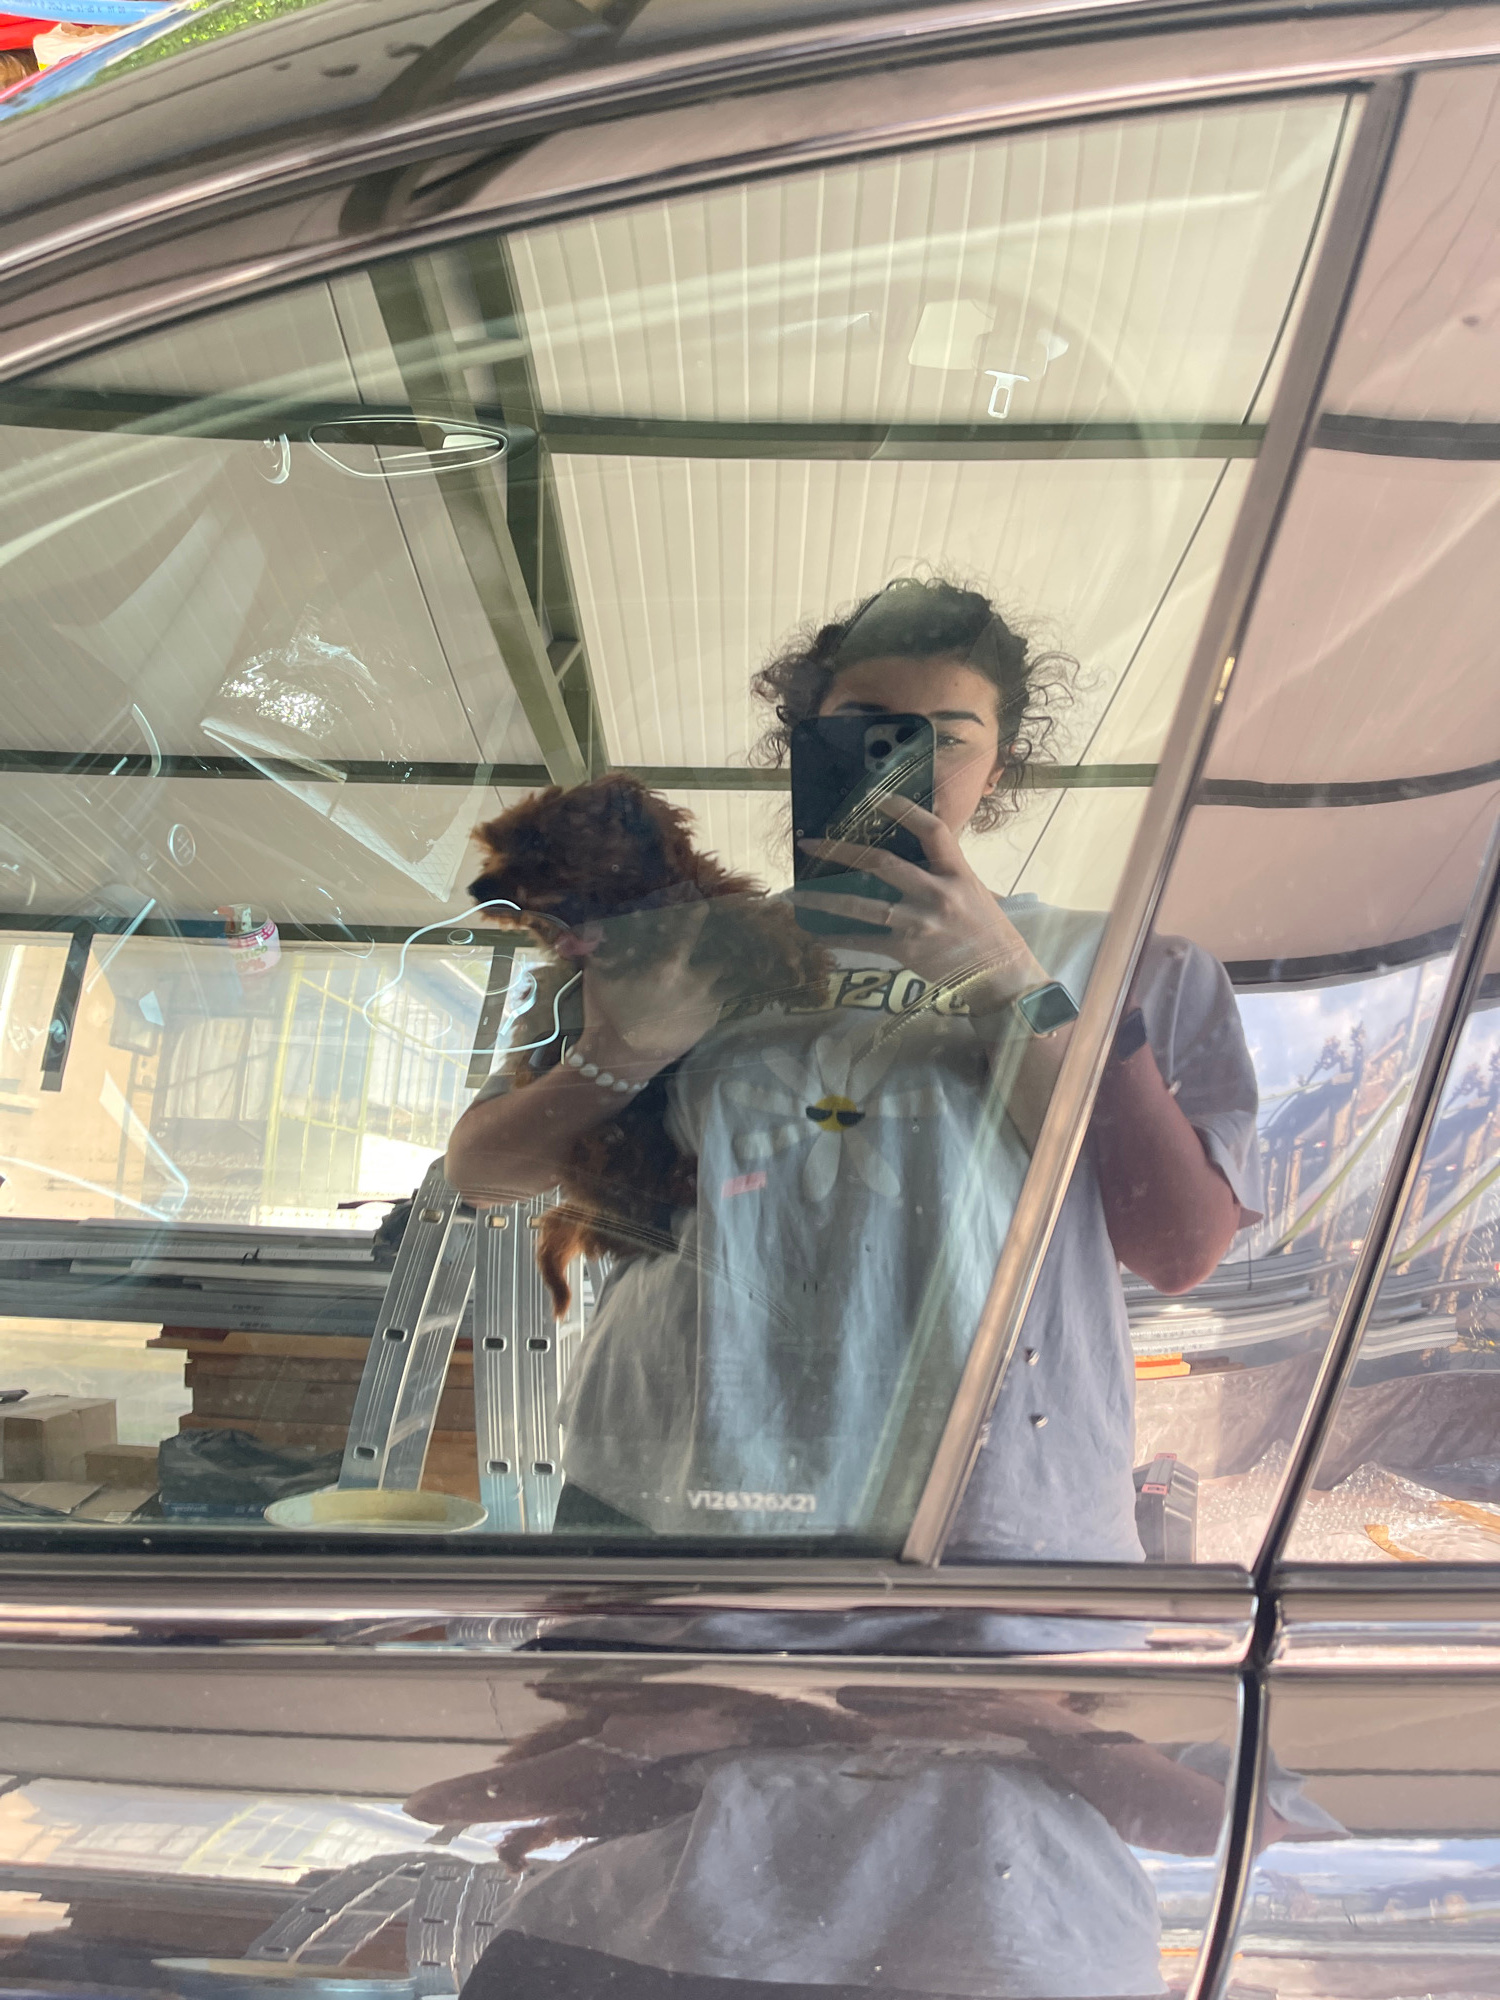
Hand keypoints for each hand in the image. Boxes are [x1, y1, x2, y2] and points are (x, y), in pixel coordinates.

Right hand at [573, 902, 722, 1077]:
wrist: (618, 1059)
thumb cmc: (606, 1014)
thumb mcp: (599, 974)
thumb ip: (602, 945)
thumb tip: (597, 923)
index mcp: (669, 965)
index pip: (690, 931)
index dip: (697, 915)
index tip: (703, 906)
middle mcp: (695, 981)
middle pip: (719, 951)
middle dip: (721, 941)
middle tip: (723, 932)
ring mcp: (706, 1003)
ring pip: (729, 975)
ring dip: (727, 965)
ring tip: (735, 958)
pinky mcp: (710, 1022)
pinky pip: (724, 998)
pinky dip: (723, 988)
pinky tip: (723, 985)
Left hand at [795, 799, 1044, 1008]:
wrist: (1003, 978)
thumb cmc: (990, 932)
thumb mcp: (975, 892)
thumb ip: (945, 873)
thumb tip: (912, 854)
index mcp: (958, 872)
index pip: (932, 830)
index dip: (904, 810)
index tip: (877, 799)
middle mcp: (937, 893)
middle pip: (882, 863)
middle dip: (841, 851)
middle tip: (810, 844)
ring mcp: (920, 922)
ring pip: (862, 904)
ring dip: (826, 898)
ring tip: (797, 892)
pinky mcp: (908, 950)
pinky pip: (863, 941)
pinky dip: (836, 937)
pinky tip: (815, 932)